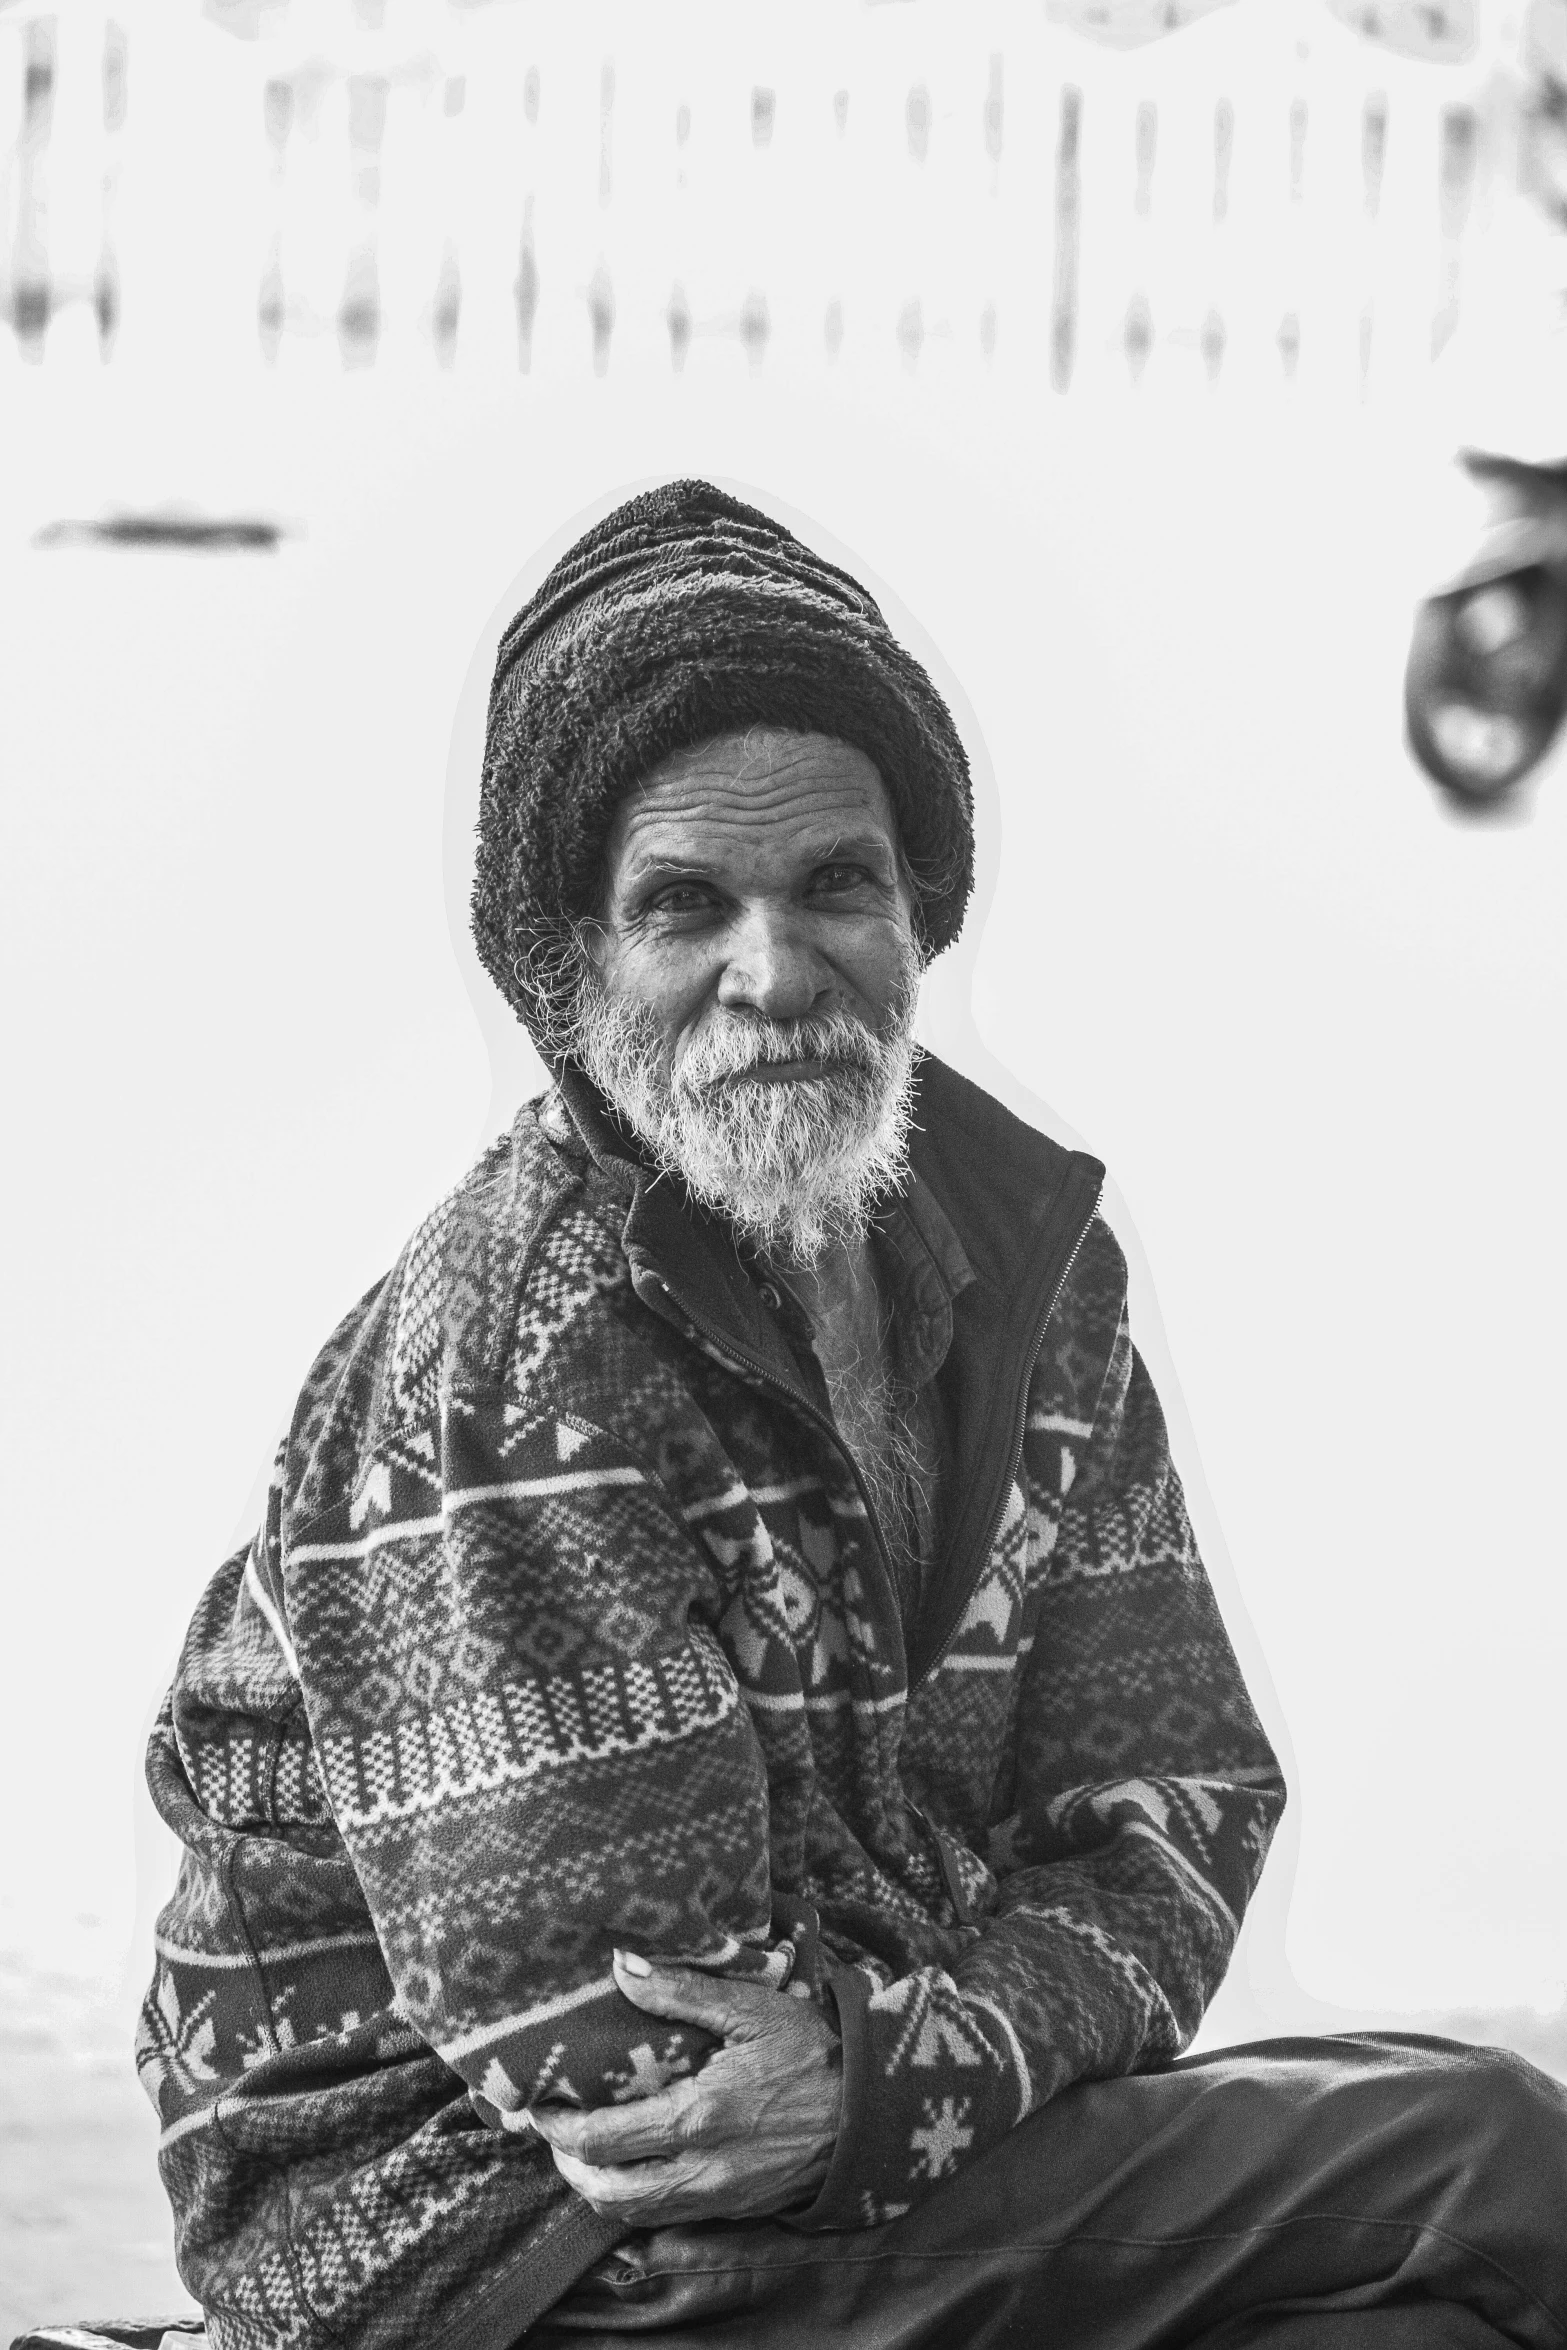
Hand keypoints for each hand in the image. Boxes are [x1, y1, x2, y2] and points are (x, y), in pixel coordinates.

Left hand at [527, 1948, 841, 2226]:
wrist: (874, 2111)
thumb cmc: (814, 2050)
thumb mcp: (752, 2008)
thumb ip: (683, 1991)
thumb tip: (623, 1967)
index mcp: (697, 2117)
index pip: (598, 2139)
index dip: (556, 2127)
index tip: (537, 2104)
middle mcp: (699, 2169)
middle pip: (603, 2190)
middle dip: (565, 2165)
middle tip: (550, 2131)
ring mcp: (717, 2197)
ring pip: (630, 2213)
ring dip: (594, 2188)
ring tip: (580, 2152)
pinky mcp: (733, 2208)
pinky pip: (664, 2218)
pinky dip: (633, 2201)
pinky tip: (630, 2168)